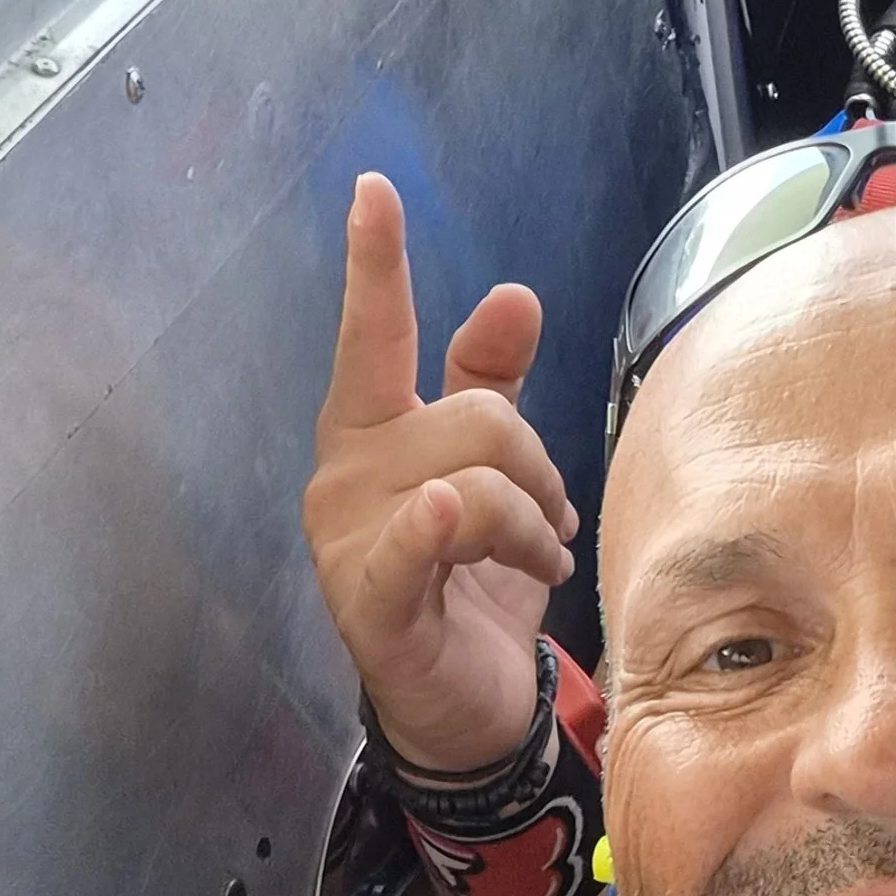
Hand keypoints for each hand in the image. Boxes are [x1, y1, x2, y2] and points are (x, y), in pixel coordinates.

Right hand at [303, 174, 578, 775]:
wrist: (465, 708)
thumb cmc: (472, 583)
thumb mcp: (492, 473)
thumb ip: (490, 383)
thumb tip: (513, 293)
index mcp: (370, 433)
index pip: (372, 334)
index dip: (375, 262)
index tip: (374, 187)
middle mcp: (345, 475)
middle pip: (475, 416)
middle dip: (538, 467)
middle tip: (550, 522)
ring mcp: (348, 539)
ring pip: (475, 476)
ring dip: (532, 524)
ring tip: (537, 562)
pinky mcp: (369, 601)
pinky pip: (415, 542)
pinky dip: (441, 526)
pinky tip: (445, 519)